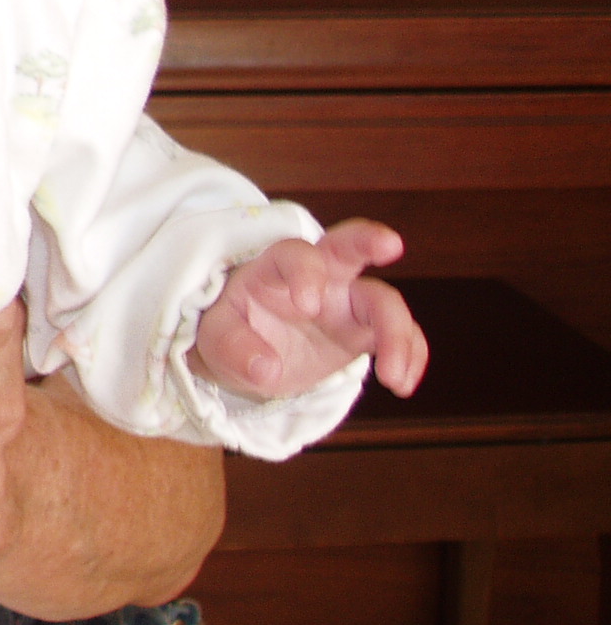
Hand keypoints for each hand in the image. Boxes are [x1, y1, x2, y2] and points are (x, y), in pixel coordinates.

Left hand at [191, 219, 426, 399]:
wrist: (249, 354)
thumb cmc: (231, 332)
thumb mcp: (216, 339)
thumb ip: (233, 347)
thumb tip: (264, 368)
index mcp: (275, 268)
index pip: (294, 255)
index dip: (305, 273)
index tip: (307, 306)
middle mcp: (318, 276)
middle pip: (348, 246)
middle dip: (369, 239)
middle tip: (391, 243)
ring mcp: (346, 302)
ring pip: (384, 301)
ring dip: (398, 335)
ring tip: (393, 379)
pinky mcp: (365, 331)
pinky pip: (400, 335)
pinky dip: (409, 356)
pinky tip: (402, 384)